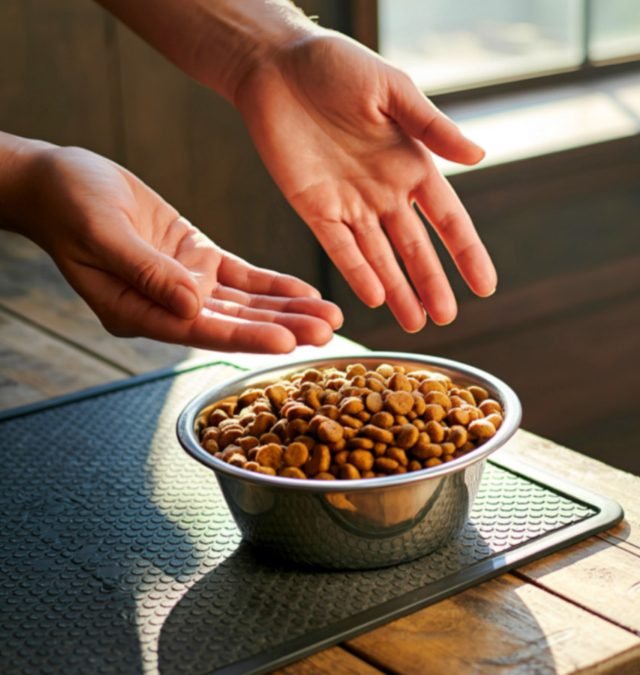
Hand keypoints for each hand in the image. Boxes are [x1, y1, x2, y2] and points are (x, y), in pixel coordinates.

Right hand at [14, 145, 342, 352]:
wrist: (57, 179)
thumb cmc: (68, 204)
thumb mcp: (103, 233)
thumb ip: (147, 271)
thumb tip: (191, 306)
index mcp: (136, 313)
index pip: (201, 330)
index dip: (246, 336)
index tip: (287, 343)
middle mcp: (167, 306)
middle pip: (234, 323)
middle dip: (283, 328)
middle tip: (328, 332)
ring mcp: (185, 284)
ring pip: (246, 304)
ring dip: (288, 310)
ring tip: (331, 317)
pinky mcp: (197, 259)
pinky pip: (243, 278)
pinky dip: (274, 286)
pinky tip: (307, 293)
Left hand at [233, 30, 495, 331]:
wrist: (275, 63)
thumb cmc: (337, 65)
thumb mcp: (393, 89)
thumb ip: (432, 126)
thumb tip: (479, 155)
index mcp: (411, 163)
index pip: (447, 218)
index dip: (465, 252)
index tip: (485, 286)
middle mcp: (384, 191)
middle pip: (414, 247)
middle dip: (431, 283)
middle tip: (447, 318)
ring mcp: (349, 202)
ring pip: (379, 257)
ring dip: (397, 290)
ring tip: (416, 323)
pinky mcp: (312, 206)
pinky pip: (338, 247)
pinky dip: (356, 272)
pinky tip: (373, 298)